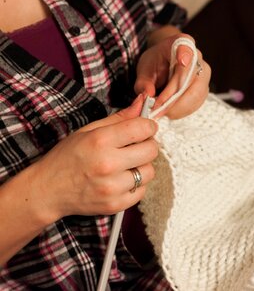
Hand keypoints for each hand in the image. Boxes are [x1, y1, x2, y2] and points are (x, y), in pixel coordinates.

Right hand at [30, 94, 157, 219]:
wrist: (48, 190)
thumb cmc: (68, 157)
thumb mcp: (89, 131)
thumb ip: (119, 117)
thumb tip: (143, 101)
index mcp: (101, 141)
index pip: (143, 128)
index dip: (148, 126)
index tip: (145, 128)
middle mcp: (108, 164)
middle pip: (151, 150)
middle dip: (147, 145)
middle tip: (135, 146)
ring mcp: (112, 187)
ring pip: (149, 172)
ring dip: (142, 166)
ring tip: (126, 165)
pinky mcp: (115, 204)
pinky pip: (142, 191)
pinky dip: (136, 185)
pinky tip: (121, 180)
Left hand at [134, 33, 210, 118]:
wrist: (166, 62)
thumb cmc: (157, 62)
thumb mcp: (145, 68)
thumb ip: (143, 82)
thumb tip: (148, 95)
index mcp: (182, 43)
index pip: (186, 47)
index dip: (185, 54)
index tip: (182, 60)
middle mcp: (197, 57)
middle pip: (191, 80)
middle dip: (174, 98)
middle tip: (158, 109)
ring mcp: (203, 74)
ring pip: (196, 95)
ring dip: (178, 108)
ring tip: (162, 112)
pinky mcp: (204, 89)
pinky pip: (197, 103)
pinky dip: (182, 111)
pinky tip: (170, 112)